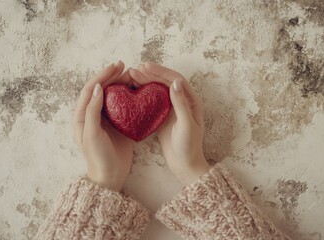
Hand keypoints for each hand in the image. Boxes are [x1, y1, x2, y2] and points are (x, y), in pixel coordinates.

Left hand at [72, 61, 135, 190]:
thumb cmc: (98, 156)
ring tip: (133, 75)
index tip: (115, 66)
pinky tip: (137, 91)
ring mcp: (106, 118)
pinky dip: (129, 96)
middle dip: (112, 76)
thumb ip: (92, 111)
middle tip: (125, 66)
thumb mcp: (92, 134)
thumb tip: (97, 88)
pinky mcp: (118, 124)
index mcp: (82, 115)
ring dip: (121, 84)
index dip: (102, 75)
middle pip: (102, 89)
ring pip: (113, 95)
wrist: (109, 175)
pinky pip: (123, 105)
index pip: (91, 89)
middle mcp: (93, 113)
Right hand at [129, 63, 209, 185]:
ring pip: (158, 90)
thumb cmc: (188, 147)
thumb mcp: (186, 125)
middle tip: (135, 69)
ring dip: (146, 82)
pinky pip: (152, 101)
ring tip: (131, 76)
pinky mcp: (163, 117)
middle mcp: (182, 102)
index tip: (146, 66)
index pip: (175, 80)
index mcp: (191, 101)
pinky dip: (143, 95)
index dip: (161, 71)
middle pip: (165, 82)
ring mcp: (172, 109)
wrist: (185, 164)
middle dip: (151, 74)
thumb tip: (174, 82)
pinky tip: (133, 92)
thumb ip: (180, 104)